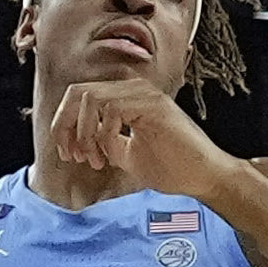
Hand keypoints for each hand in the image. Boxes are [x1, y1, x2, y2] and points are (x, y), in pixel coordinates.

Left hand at [36, 76, 224, 203]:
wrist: (203, 177)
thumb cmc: (171, 167)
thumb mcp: (125, 154)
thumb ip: (104, 141)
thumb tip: (78, 140)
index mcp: (127, 97)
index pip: (80, 96)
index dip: (64, 123)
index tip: (69, 153)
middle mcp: (134, 89)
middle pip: (78, 92)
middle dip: (65, 125)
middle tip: (73, 155)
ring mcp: (144, 94)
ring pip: (90, 98)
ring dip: (85, 133)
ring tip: (95, 160)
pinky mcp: (153, 105)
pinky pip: (111, 110)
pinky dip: (102, 136)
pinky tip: (110, 156)